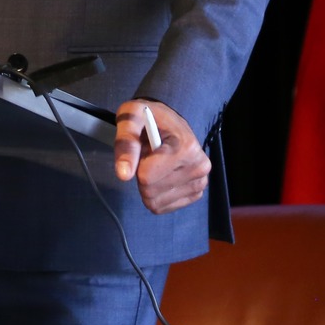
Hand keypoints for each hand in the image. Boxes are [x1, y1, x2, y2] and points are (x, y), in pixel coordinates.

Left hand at [114, 99, 209, 214]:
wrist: (168, 122)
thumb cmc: (149, 117)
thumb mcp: (131, 117)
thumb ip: (126, 143)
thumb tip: (124, 175)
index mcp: (187, 148)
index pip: (147, 177)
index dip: (137, 163)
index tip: (145, 147)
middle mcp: (200, 167)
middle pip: (150, 191)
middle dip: (142, 176)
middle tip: (150, 155)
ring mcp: (200, 183)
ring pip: (155, 202)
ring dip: (148, 186)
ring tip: (156, 163)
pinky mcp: (196, 193)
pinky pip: (163, 207)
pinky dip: (155, 195)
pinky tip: (162, 176)